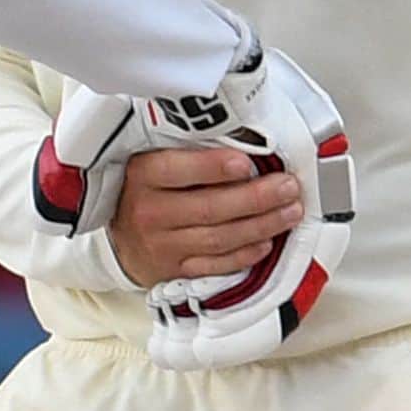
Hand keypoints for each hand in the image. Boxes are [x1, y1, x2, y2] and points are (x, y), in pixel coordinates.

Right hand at [108, 149, 305, 287]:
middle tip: (288, 187)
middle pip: (209, 208)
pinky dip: (245, 254)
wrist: (120, 239)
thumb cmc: (146, 191)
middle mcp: (149, 212)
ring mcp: (162, 246)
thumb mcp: (152, 160)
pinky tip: (267, 242)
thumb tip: (244, 140)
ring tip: (290, 211)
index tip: (248, 163)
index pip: (178, 170)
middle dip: (256, 198)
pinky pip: (216, 265)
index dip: (215, 167)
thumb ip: (188, 150)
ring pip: (219, 238)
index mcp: (142, 175)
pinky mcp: (174, 271)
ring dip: (261, 225)